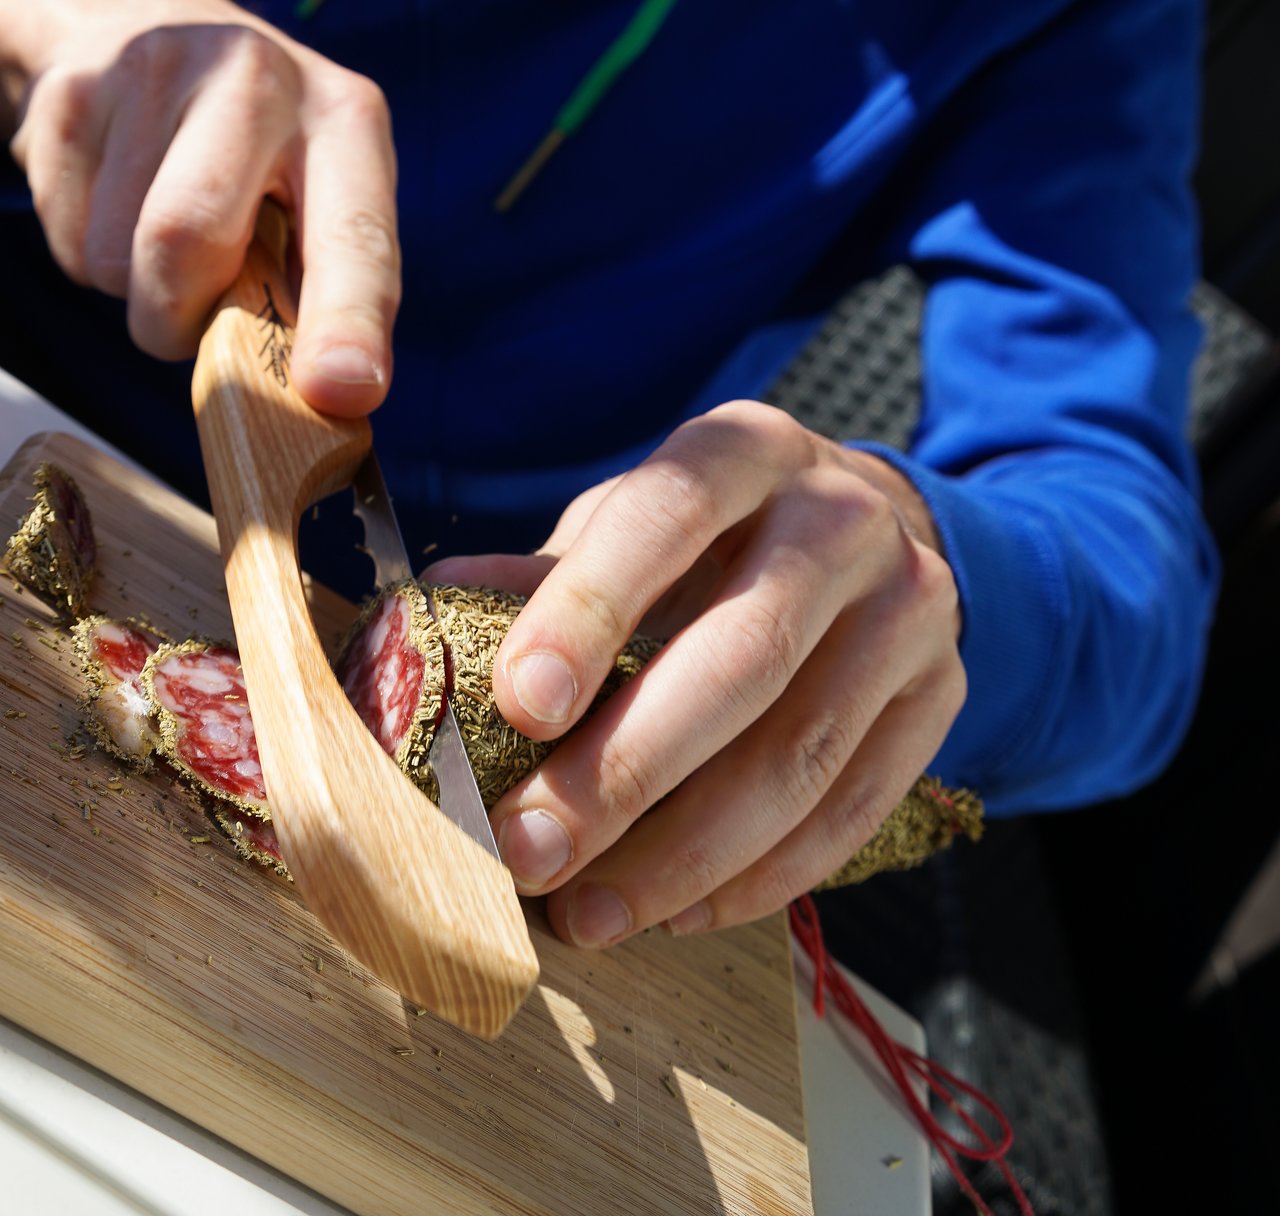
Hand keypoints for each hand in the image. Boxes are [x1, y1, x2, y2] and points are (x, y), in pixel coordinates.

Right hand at [0, 0, 399, 413]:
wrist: (134, 22)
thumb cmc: (253, 149)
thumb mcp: (317, 190)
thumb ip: (325, 285)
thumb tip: (328, 399)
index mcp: (346, 117)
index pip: (354, 231)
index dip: (350, 318)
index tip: (341, 388)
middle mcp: (258, 76)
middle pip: (188, 240)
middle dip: (176, 317)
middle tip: (188, 316)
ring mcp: (157, 70)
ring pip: (114, 256)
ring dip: (130, 287)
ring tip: (158, 234)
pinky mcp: (75, 92)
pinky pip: (64, 234)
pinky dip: (85, 249)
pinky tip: (115, 196)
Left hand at [434, 400, 965, 946]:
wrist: (876, 535)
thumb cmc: (717, 537)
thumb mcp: (630, 524)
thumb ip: (538, 578)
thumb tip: (418, 626)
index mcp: (745, 450)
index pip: (670, 515)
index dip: (593, 608)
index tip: (518, 704)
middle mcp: (841, 516)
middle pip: (745, 655)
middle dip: (628, 768)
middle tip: (530, 848)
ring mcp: (908, 607)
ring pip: (803, 749)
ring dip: (687, 850)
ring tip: (589, 911)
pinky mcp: (943, 696)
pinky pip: (855, 807)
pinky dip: (761, 876)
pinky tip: (678, 909)